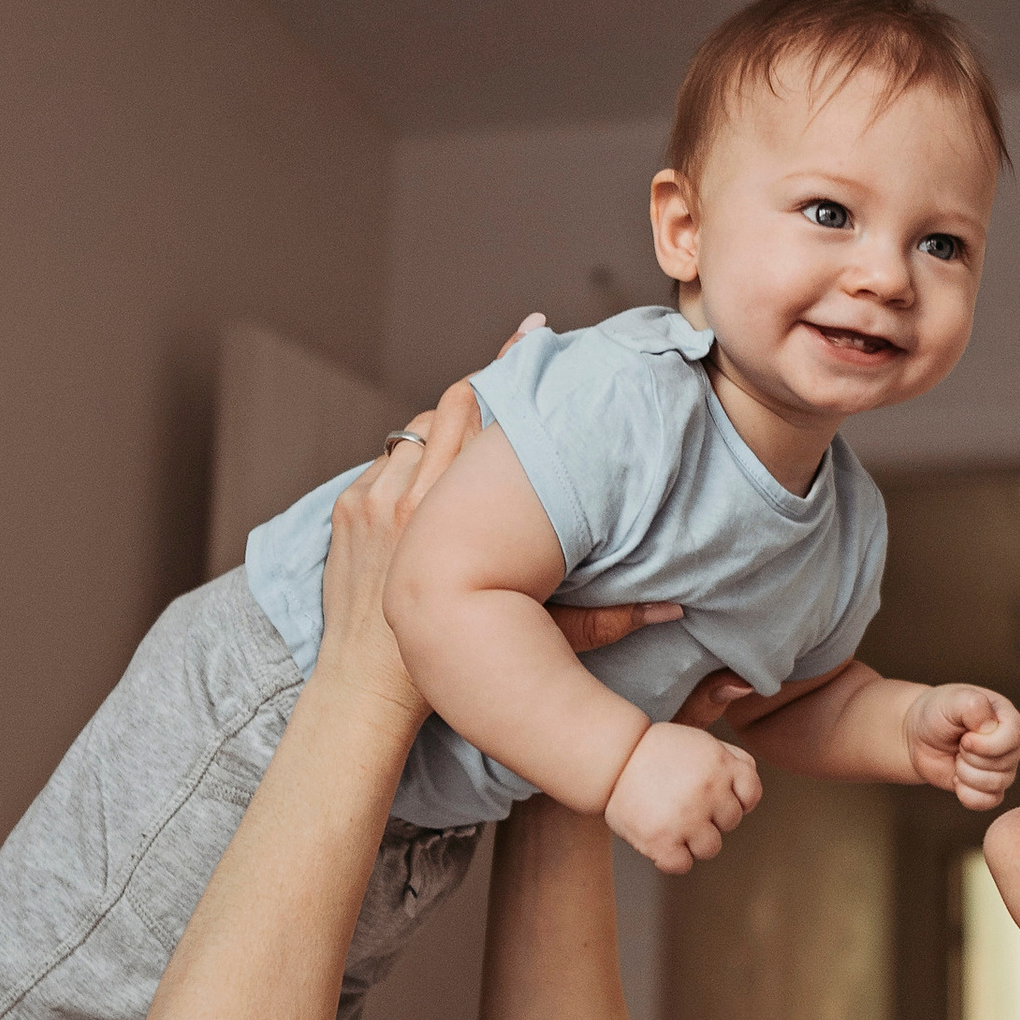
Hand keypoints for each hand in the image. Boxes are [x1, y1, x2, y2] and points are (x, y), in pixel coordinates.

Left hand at [329, 316, 680, 712]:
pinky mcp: (348, 511)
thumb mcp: (534, 637)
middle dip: (481, 392)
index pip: (481, 417)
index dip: (508, 369)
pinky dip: (407, 462)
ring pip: (413, 434)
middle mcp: (411, 497)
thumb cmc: (450, 664)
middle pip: (448, 410)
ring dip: (441, 430)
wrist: (367, 687)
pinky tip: (430, 475)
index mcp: (455, 517)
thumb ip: (603, 620)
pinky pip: (383, 463)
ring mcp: (373, 500)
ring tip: (474, 432)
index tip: (532, 332)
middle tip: (513, 375)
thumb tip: (671, 609)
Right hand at [604, 719, 762, 869]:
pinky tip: (659, 840)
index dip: (737, 800)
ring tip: (670, 822)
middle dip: (711, 816)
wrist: (611, 757)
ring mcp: (686, 818)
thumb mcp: (701, 741)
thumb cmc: (657, 751)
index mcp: (721, 765)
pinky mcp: (661, 840)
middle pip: (730, 823)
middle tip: (683, 804)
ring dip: (693, 840)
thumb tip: (749, 787)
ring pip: (710, 848)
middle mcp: (709, 792)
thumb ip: (732, 759)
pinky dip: (671, 858)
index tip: (715, 797)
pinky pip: (681, 865)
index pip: (751, 795)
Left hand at [905, 683, 1019, 809]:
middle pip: (1003, 765)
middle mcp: (1011, 746)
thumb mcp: (952, 701)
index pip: (1011, 740)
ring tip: (956, 759)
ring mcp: (1002, 769)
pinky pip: (988, 802)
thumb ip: (973, 705)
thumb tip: (991, 727)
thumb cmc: (937, 713)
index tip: (964, 737)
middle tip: (958, 744)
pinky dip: (967, 794)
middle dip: (970, 758)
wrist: (917, 736)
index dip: (985, 745)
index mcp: (1008, 720)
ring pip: (995, 785)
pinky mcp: (989, 789)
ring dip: (966, 775)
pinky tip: (956, 779)